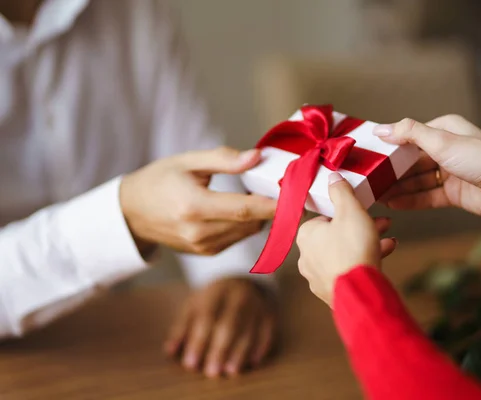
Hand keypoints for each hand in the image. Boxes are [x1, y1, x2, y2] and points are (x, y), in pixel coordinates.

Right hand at [120, 147, 275, 255]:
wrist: (132, 212)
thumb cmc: (159, 180)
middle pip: (252, 223)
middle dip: (273, 208)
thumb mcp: (187, 161)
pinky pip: (238, 237)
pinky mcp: (206, 252)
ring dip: (262, 216)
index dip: (275, 204)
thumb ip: (224, 159)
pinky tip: (245, 208)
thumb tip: (257, 157)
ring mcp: (203, 246)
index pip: (245, 209)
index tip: (297, 193)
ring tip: (267, 195)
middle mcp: (199, 232)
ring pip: (248, 232)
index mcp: (193, 206)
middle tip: (286, 188)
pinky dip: (247, 223)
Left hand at [164, 278, 276, 377]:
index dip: (198, 342)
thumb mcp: (194, 304)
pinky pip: (268, 330)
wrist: (244, 278)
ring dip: (240, 352)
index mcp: (216, 292)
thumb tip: (170, 350)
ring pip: (249, 330)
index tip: (190, 363)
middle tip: (211, 371)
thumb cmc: (214, 298)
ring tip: (231, 371)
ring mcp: (256, 303)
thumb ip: (182, 326)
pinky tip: (252, 362)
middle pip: (229, 324)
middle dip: (220, 350)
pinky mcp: (270, 312)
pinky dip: (261, 347)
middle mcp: (238, 296)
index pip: (206, 318)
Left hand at [296, 173, 396, 305]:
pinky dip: (364, 262)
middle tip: (382, 223)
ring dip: (366, 244)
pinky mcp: (332, 292)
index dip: (347, 211)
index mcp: (306, 235)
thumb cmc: (352, 249)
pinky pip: (348, 271)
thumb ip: (341, 192)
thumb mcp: (350, 211)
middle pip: (336, 235)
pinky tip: (383, 255)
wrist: (359, 293)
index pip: (325, 217)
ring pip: (344, 253)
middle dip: (362, 227)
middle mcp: (307, 257)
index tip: (363, 208)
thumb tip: (332, 177)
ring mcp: (318, 277)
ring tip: (388, 240)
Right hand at [373, 115, 480, 219]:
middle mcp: (446, 149)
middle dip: (390, 171)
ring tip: (375, 194)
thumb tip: (380, 129)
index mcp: (444, 130)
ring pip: (417, 180)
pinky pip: (427, 196)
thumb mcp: (442, 141)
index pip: (409, 136)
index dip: (388, 146)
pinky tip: (393, 203)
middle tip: (367, 179)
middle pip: (411, 161)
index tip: (367, 154)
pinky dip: (410, 200)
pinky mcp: (454, 194)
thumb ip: (409, 134)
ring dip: (397, 187)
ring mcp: (450, 173)